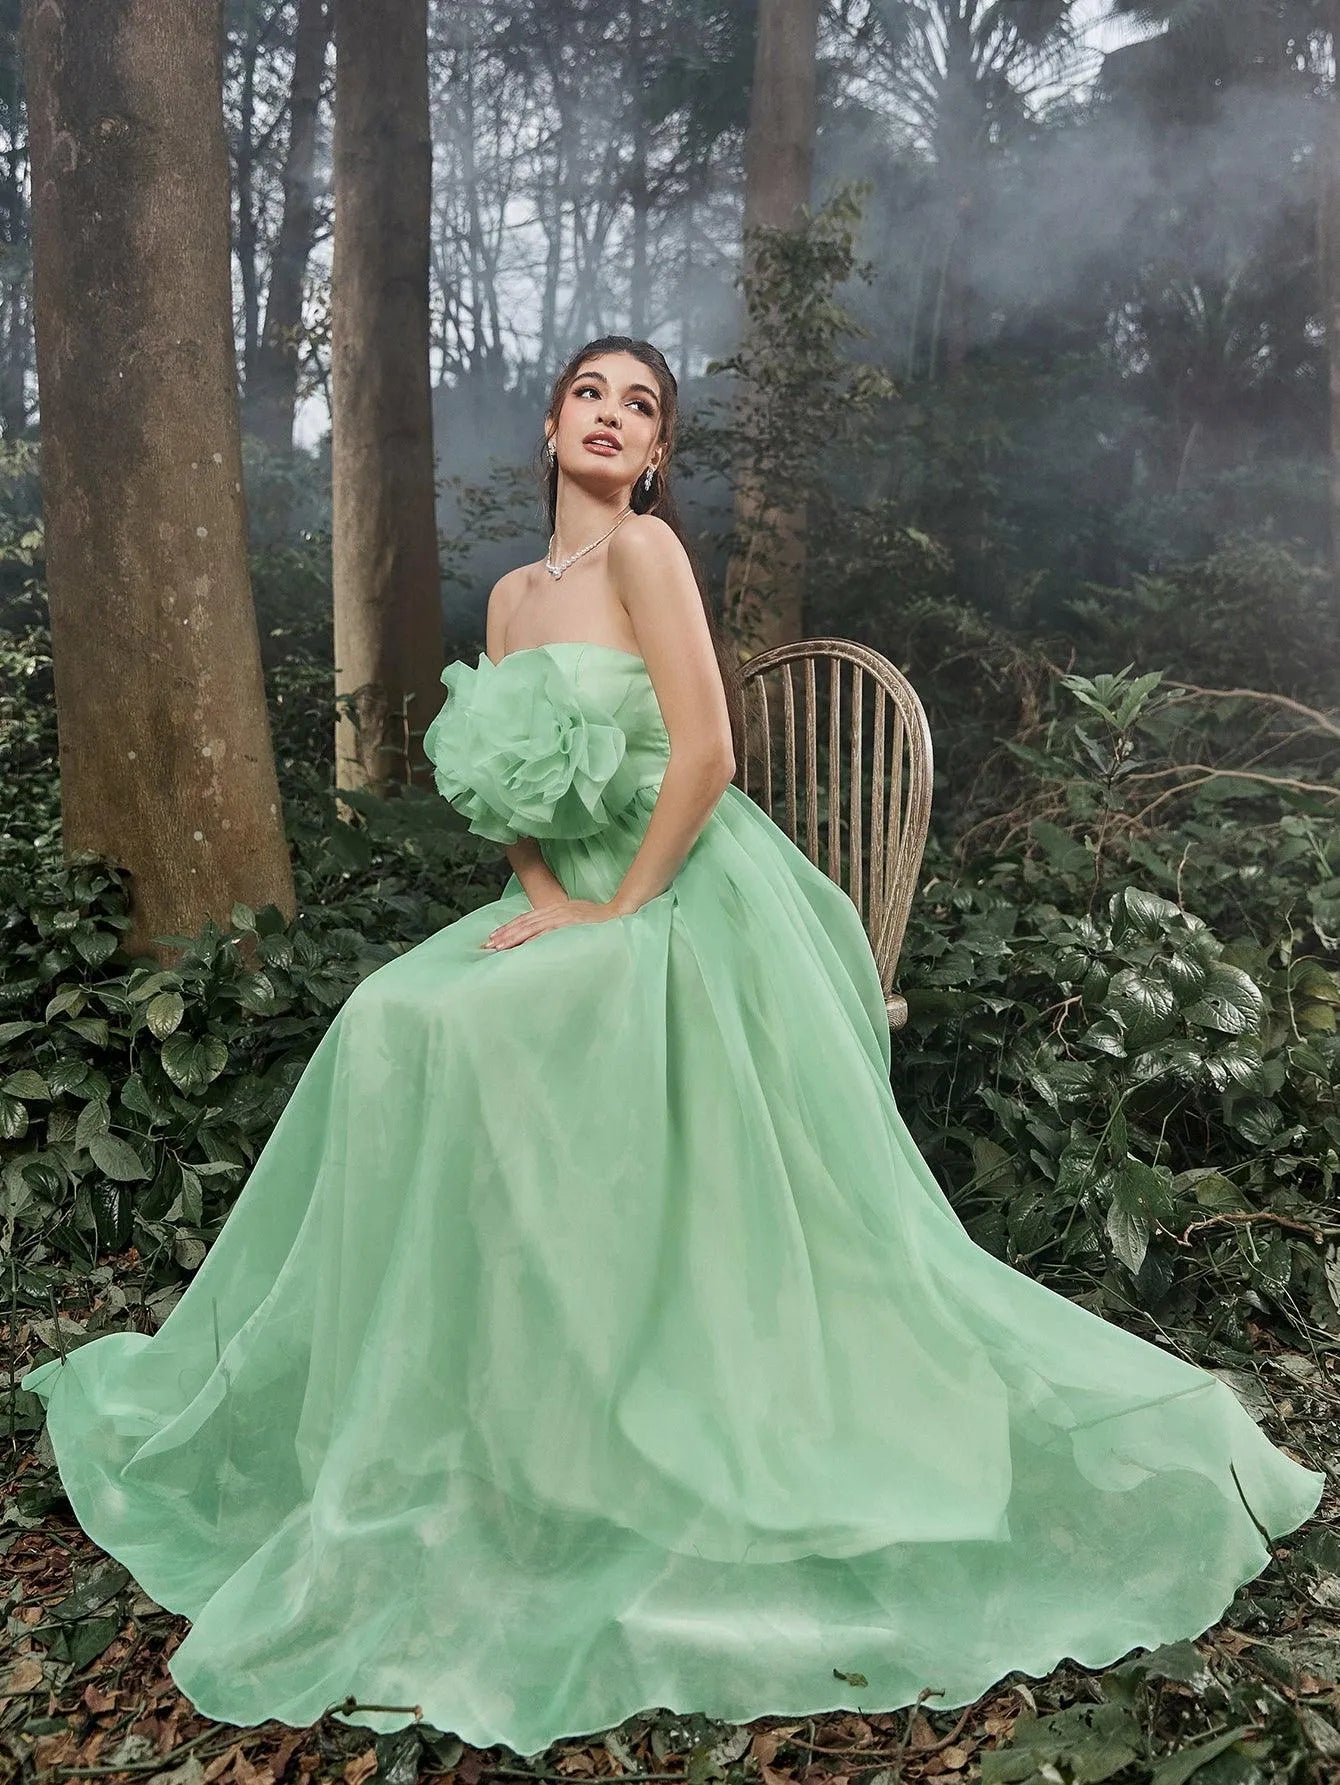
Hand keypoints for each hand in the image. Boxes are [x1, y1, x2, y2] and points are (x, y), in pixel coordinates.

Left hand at [482, 897, 627, 950]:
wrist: (621, 913)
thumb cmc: (601, 921)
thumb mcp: (576, 920)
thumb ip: (561, 925)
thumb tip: (545, 938)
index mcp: (556, 910)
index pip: (527, 919)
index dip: (509, 928)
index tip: (494, 938)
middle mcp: (557, 911)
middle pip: (525, 922)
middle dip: (505, 934)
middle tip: (488, 946)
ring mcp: (564, 916)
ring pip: (532, 927)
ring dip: (513, 937)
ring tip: (498, 947)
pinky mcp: (572, 923)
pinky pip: (549, 932)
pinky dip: (534, 938)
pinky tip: (522, 946)